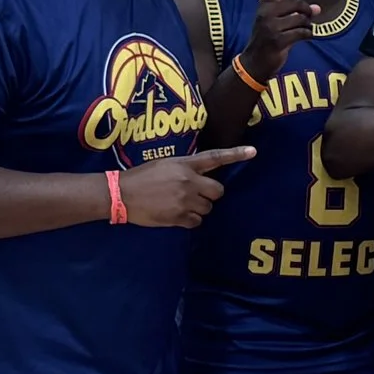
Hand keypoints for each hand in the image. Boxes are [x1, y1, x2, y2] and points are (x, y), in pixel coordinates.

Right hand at [117, 146, 255, 227]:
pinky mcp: (179, 217)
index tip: (253, 152)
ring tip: (179, 204)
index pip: (214, 158)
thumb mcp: (164, 164)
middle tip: (194, 194)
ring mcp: (185, 200)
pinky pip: (197, 222)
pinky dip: (190, 220)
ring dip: (199, 208)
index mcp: (184, 164)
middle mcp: (188, 181)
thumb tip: (199, 176)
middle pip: (218, 191)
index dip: (236, 154)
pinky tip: (176, 215)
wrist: (119, 194)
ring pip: (208, 208)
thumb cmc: (140, 177)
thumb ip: (184, 168)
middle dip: (210, 194)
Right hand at [240, 0, 317, 78]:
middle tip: (309, 18)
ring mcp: (270, 27)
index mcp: (264, 6)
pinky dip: (309, 34)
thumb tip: (318, 8)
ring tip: (305, 30)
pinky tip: (307, 37)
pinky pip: (303, 32)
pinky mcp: (277, 40)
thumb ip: (294, 14)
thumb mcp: (276, 23)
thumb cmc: (268, 40)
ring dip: (308, 25)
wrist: (255, 62)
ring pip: (301, 19)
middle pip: (296, 3)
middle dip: (307, 10)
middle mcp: (265, 13)